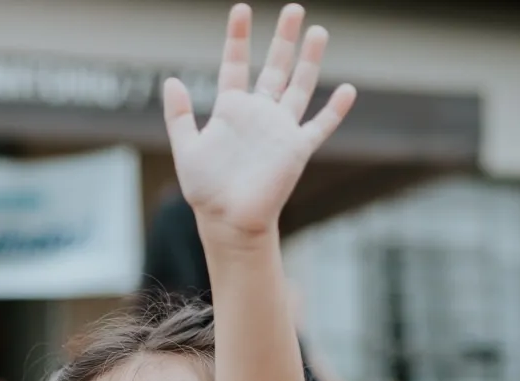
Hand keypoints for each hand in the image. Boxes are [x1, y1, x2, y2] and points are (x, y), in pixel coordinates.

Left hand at [162, 4, 355, 246]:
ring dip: (310, 60)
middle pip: (275, 67)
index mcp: (231, 109)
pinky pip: (320, 126)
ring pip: (300, 87)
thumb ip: (179, 116)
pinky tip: (348, 90)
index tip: (241, 9)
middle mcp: (259, 114)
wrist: (229, 221)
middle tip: (293, 8)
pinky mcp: (296, 149)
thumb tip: (172, 80)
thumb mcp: (186, 149)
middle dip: (283, 38)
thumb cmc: (205, 190)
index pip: (235, 64)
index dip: (238, 37)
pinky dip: (334, 110)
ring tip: (318, 31)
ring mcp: (280, 129)